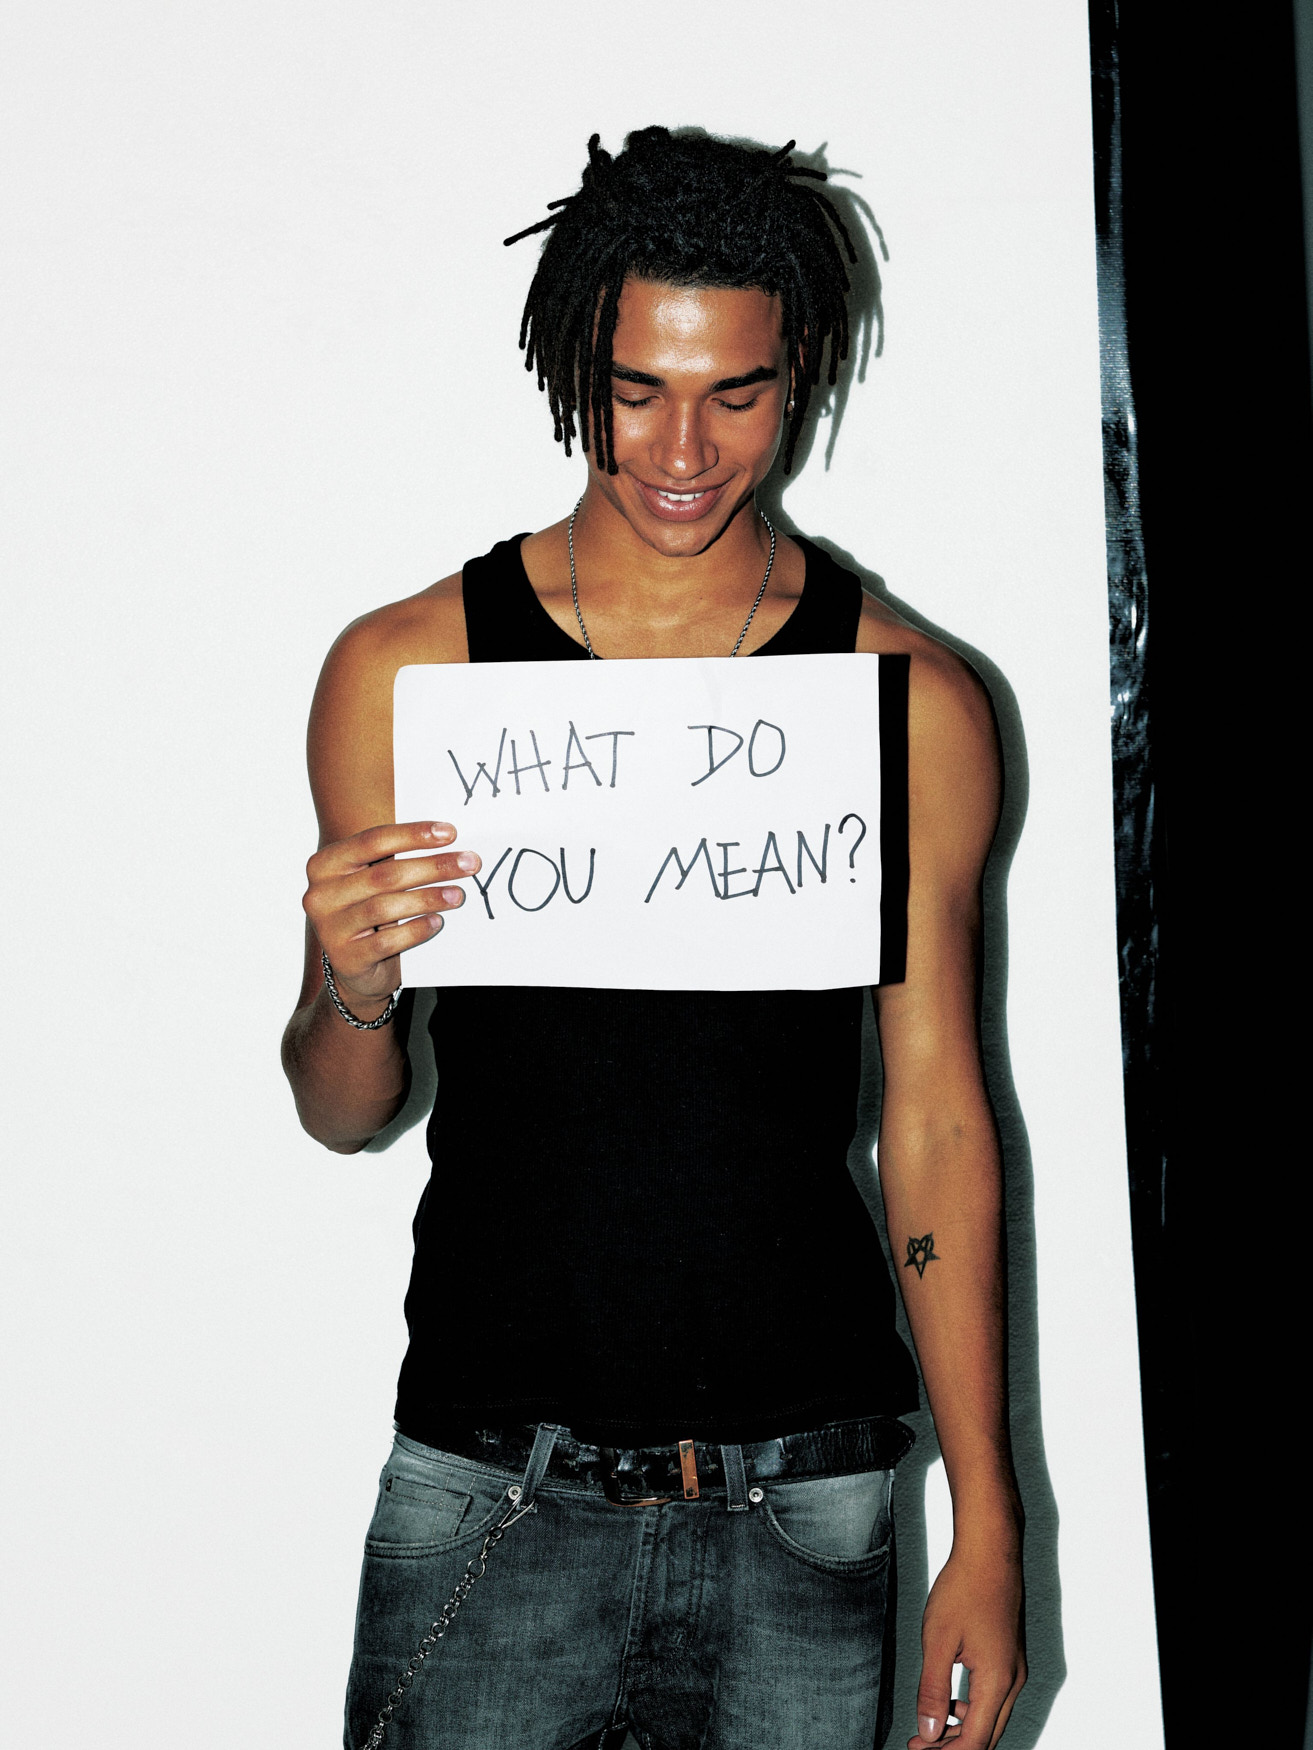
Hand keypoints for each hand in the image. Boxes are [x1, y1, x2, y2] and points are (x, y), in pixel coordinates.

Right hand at [303, 821, 478, 1011]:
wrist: (356, 968)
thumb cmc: (370, 912)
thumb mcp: (373, 882)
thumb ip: (394, 860)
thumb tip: (446, 839)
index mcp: (325, 865)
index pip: (373, 840)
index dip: (413, 834)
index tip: (450, 832)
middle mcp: (320, 894)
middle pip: (385, 874)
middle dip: (433, 867)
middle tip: (469, 863)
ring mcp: (330, 928)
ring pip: (386, 907)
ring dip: (428, 898)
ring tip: (458, 895)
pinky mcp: (347, 959)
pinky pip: (387, 941)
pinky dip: (416, 930)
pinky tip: (437, 922)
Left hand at [908, 1543, 1025, 1749]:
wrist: (990, 1551)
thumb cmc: (965, 1587)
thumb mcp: (938, 1641)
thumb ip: (933, 1690)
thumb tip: (929, 1731)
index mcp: (997, 1681)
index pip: (975, 1741)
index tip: (916, 1748)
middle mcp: (1013, 1680)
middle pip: (986, 1735)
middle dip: (953, 1747)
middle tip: (920, 1745)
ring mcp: (1015, 1668)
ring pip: (991, 1717)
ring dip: (962, 1730)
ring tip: (930, 1728)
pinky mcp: (1010, 1657)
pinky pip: (994, 1698)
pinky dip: (971, 1709)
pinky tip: (949, 1702)